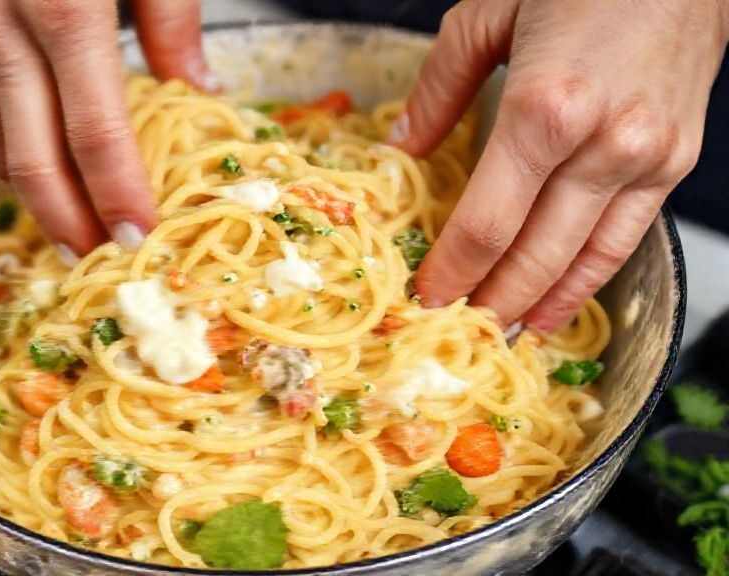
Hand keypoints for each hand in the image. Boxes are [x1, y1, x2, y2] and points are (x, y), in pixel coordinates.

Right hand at [0, 0, 217, 259]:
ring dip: (42, 204)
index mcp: (64, 8)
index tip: (143, 241)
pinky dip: (15, 160)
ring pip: (0, 149)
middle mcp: (3, 28)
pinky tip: (47, 185)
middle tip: (106, 266)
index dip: (119, 197)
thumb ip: (172, 21)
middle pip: (35, 160)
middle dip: (72, 224)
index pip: (96, 134)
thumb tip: (198, 92)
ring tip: (80, 241)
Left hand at [394, 0, 728, 330]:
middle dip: (488, 299)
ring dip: (536, 304)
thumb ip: (438, 87)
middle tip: (454, 328)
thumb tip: (404, 147)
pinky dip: (587, 280)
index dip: (452, 271)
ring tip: (500, 333)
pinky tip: (558, 305)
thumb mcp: (486, 13)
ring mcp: (645, 157)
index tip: (425, 296)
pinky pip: (625, 239)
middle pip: (532, 253)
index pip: (486, 223)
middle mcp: (600, 142)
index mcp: (543, 107)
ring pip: (582, 258)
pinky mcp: (675, 161)